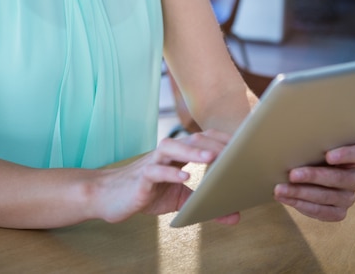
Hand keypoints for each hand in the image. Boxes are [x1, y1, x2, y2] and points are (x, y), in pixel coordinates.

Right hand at [93, 129, 239, 224]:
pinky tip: (184, 177)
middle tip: (236, 149)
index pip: (203, 140)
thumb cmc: (147, 193)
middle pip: (191, 139)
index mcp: (178, 154)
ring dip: (193, 151)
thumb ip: (204, 204)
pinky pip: (156, 170)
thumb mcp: (180, 200)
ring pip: (172, 148)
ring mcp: (152, 162)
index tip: (244, 143)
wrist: (110, 197)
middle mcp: (166, 153)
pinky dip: (170, 172)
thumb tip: (235, 216)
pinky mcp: (141, 178)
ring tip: (212, 158)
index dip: (222, 140)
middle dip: (214, 143)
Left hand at [273, 135, 354, 221]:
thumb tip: (338, 116)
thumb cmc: (312, 150)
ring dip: (302, 193)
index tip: (327, 155)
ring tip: (281, 189)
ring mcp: (347, 196)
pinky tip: (287, 198)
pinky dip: (303, 206)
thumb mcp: (317, 137)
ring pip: (328, 197)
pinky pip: (323, 213)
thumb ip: (327, 128)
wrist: (304, 170)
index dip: (346, 154)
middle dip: (314, 176)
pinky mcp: (337, 211)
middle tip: (292, 174)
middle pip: (340, 178)